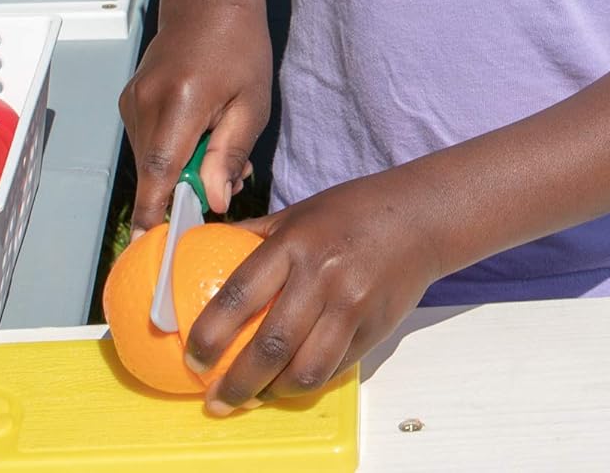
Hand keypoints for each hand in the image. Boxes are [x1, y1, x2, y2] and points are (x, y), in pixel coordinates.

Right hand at [118, 0, 270, 231]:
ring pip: (149, 160)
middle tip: (228, 180)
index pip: (159, 172)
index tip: (153, 250)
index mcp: (180, 101)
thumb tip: (214, 201)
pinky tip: (198, 133)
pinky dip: (169, 150)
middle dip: (184, 190)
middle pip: (153, 172)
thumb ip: (230, 153)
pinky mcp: (129, 100)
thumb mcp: (252, 101)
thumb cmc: (239, 44)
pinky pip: (146, 142)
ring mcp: (131, 99)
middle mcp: (145, 101)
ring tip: (218, 145)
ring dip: (179, 169)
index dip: (155, 215)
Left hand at [182, 167, 442, 413]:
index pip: (241, 293)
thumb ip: (254, 235)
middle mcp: (321, 277)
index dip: (211, 332)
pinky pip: (333, 369)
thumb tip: (203, 246)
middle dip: (237, 382)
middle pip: (271, 345)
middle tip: (215, 398)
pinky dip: (306, 384)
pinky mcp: (372, 331)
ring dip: (272, 393)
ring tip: (251, 397)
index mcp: (293, 243)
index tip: (192, 356)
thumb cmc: (350, 212)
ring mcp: (350, 308)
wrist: (417, 220)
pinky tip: (287, 385)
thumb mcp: (296, 212)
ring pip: (305, 370)